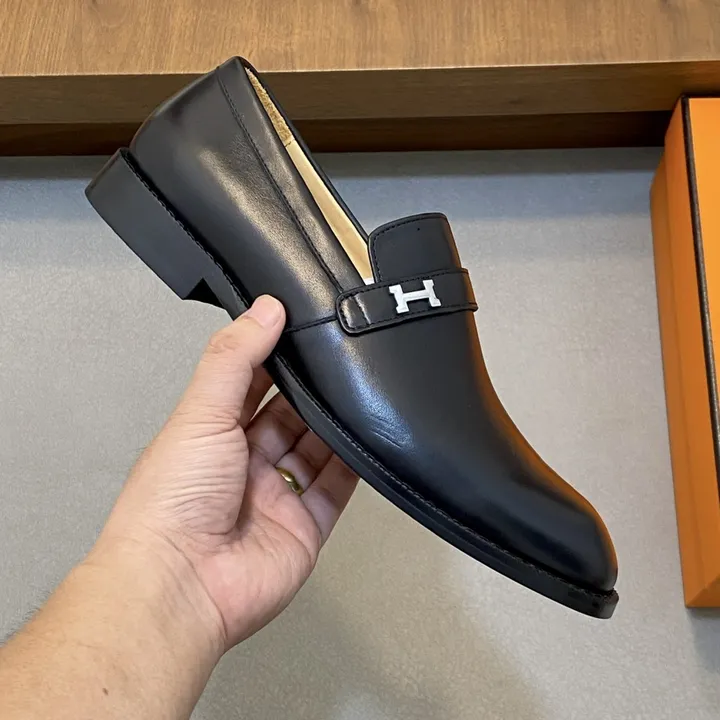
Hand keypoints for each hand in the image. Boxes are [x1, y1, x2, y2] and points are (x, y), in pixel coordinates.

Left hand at [95, 296, 357, 651]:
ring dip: (334, 425)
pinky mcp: (304, 526)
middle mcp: (243, 465)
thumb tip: (264, 309)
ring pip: (316, 450)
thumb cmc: (171, 503)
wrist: (182, 585)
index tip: (301, 329)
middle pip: (288, 417)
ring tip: (357, 394)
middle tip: (338, 362)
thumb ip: (235, 359)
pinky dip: (354, 465)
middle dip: (310, 392)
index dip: (273, 359)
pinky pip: (337, 488)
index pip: (248, 386)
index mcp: (210, 435)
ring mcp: (275, 496)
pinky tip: (366, 439)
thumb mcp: (201, 413)